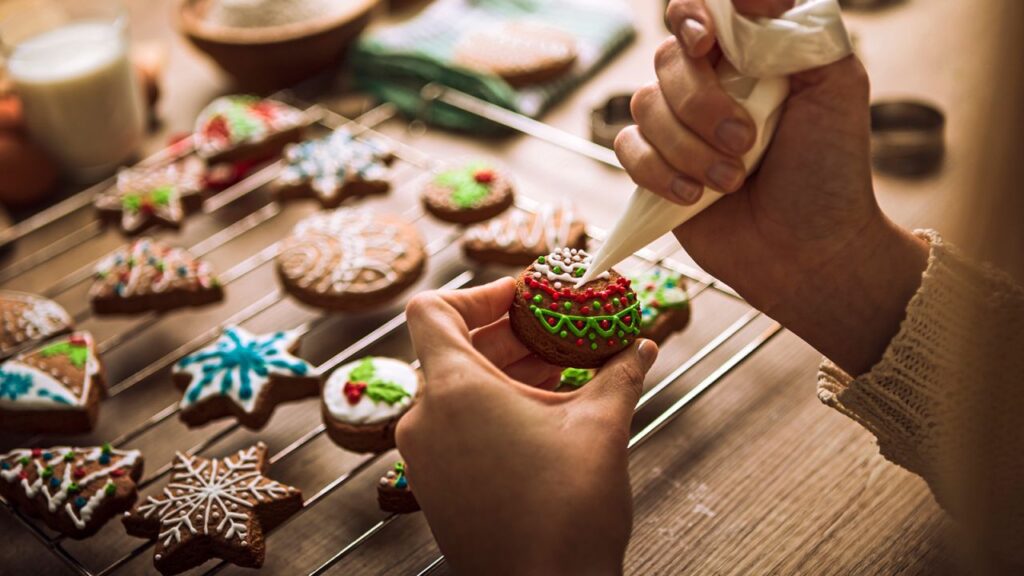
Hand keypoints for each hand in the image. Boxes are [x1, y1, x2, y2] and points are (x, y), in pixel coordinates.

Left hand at [398, 278, 657, 575]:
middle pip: (449, 347)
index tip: (522, 298)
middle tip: (553, 332)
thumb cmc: (567, 514)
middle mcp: (425, 419)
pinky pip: (453, 426)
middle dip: (505, 334)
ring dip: (502, 372)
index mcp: (454, 390)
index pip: (432, 309)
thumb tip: (641, 345)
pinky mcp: (434, 486)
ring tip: (557, 373)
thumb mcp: (602, 426)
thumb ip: (619, 372)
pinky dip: (489, 408)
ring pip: (453, 390)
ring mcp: (424, 457)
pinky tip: (540, 415)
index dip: (477, 294)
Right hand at [616, 0, 928, 374]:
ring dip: (689, 148)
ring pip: (644, 104)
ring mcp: (679, 124)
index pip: (703, 7)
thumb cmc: (831, 171)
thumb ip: (798, 30)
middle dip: (703, 105)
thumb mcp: (838, 86)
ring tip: (732, 182)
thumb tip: (749, 0)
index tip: (708, 42)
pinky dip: (659, 173)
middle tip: (747, 143)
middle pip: (670, 58)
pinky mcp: (655, 165)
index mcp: (753, 51)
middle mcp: (712, 80)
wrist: (809, 251)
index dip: (692, 15)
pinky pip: (627, 148)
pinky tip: (694, 196)